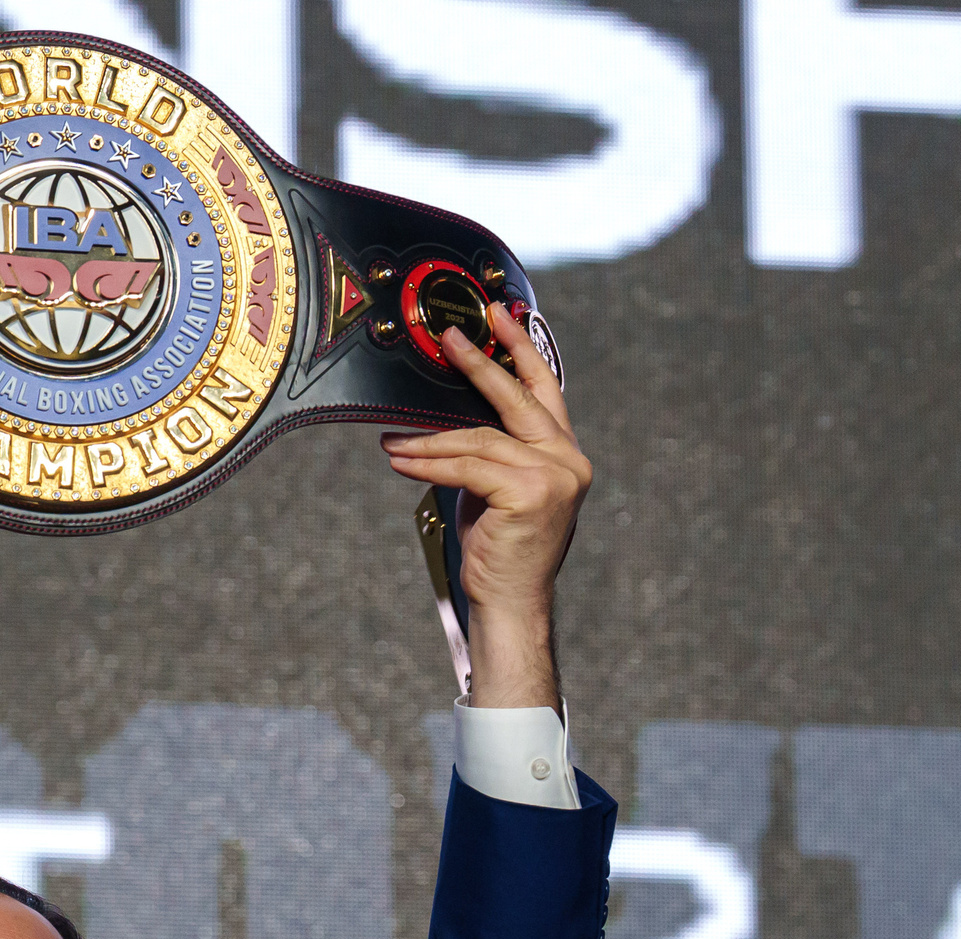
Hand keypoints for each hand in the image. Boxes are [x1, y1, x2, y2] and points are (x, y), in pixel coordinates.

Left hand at [380, 301, 591, 709]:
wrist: (509, 602)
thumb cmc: (498, 549)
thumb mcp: (494, 489)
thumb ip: (488, 451)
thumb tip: (442, 418)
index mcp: (563, 453)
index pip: (544, 390)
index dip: (522, 350)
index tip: (504, 313)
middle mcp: (568, 459)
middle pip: (518, 399)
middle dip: (481, 363)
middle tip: (450, 334)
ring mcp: (555, 475)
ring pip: (480, 440)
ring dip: (429, 439)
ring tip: (392, 439)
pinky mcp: (531, 493)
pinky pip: (468, 466)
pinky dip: (429, 462)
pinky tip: (400, 459)